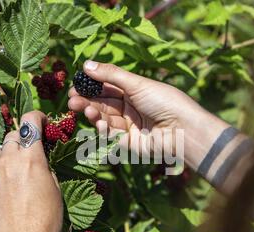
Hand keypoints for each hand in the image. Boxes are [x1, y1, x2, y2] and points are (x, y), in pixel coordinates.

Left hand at [0, 111, 62, 231]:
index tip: (40, 122)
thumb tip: (38, 159)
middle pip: (12, 135)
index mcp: (32, 159)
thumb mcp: (56, 188)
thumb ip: (45, 168)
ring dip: (5, 152)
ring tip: (11, 166)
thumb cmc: (47, 218)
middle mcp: (10, 160)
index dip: (36, 117)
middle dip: (22, 139)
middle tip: (27, 150)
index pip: (30, 122)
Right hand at [68, 60, 205, 156]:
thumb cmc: (164, 101)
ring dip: (92, 113)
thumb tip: (85, 64)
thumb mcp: (136, 84)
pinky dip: (102, 128)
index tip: (74, 85)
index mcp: (135, 92)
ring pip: (104, 119)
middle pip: (103, 104)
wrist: (183, 130)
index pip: (107, 88)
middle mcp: (131, 109)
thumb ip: (110, 75)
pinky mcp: (129, 144)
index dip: (91, 87)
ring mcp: (129, 127)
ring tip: (80, 107)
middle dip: (86, 101)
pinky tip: (98, 121)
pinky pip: (111, 135)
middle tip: (71, 99)